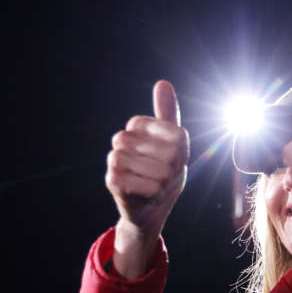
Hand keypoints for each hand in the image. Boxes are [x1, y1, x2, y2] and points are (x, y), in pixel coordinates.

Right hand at [105, 80, 189, 252]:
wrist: (149, 210)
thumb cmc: (163, 175)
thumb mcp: (174, 144)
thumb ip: (168, 114)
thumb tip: (162, 82)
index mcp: (137, 126)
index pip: (172, 133)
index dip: (179, 151)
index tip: (173, 160)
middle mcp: (122, 139)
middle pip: (167, 153)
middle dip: (172, 169)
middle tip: (164, 177)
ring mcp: (114, 159)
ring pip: (158, 171)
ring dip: (164, 183)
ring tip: (157, 187)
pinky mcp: (112, 181)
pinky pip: (146, 186)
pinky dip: (154, 194)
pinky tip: (148, 195)